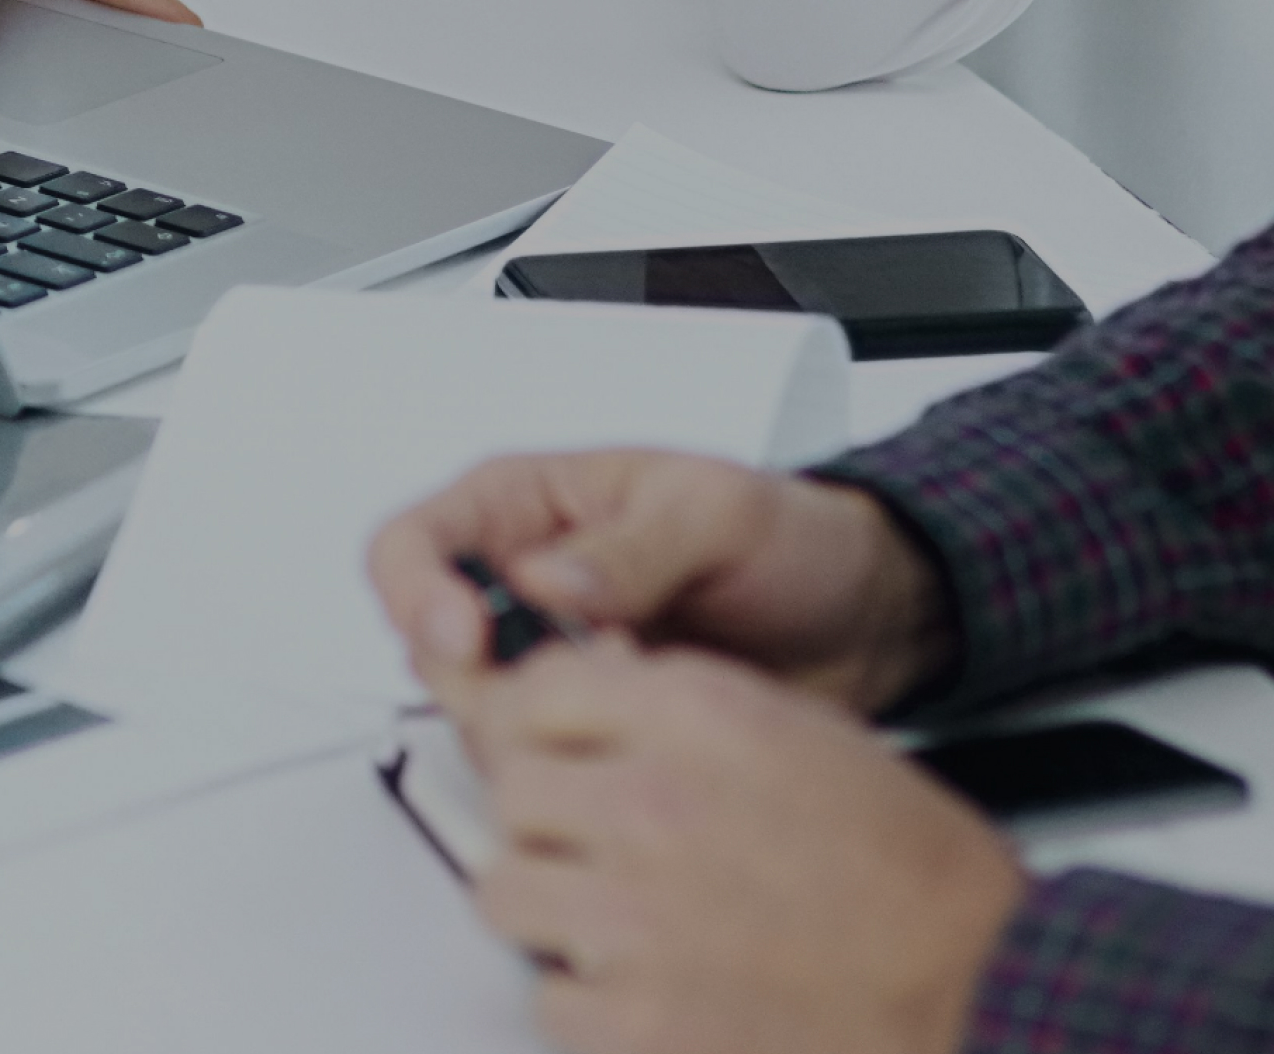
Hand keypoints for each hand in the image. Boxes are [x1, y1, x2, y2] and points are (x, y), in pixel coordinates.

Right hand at [373, 451, 951, 714]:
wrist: (862, 621)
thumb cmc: (790, 541)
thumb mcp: (718, 514)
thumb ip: (630, 544)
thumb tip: (546, 577)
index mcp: (525, 508)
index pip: (411, 546)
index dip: (417, 595)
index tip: (467, 635)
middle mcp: (518, 587)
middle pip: (429, 649)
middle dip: (490, 679)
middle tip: (584, 675)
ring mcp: (551, 666)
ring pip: (478, 717)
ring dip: (543, 726)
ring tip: (637, 692)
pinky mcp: (588, 733)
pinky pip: (542, 766)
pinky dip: (582, 764)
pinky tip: (647, 735)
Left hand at [433, 632, 1027, 1053]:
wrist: (977, 990)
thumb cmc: (916, 876)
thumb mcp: (805, 736)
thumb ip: (684, 708)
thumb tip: (593, 696)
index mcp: (697, 716)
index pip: (534, 691)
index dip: (539, 727)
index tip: (553, 755)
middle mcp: (649, 802)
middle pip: (510, 791)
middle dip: (547, 822)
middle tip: (595, 852)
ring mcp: (631, 915)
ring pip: (505, 891)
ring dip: (552, 911)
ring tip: (620, 928)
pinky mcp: (634, 1019)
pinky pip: (547, 997)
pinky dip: (589, 1005)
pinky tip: (654, 993)